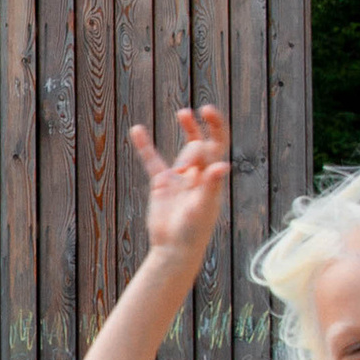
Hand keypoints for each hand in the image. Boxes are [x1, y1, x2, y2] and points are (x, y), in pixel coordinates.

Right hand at [131, 104, 231, 268]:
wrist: (173, 248)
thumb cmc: (193, 231)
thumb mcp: (203, 207)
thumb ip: (211, 185)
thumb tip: (221, 165)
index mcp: (213, 177)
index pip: (218, 146)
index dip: (216, 126)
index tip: (207, 110)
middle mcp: (199, 175)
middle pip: (201, 144)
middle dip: (196, 127)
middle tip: (185, 114)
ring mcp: (180, 178)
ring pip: (184, 149)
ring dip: (185, 130)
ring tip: (183, 114)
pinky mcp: (162, 184)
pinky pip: (153, 161)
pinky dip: (145, 146)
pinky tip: (137, 130)